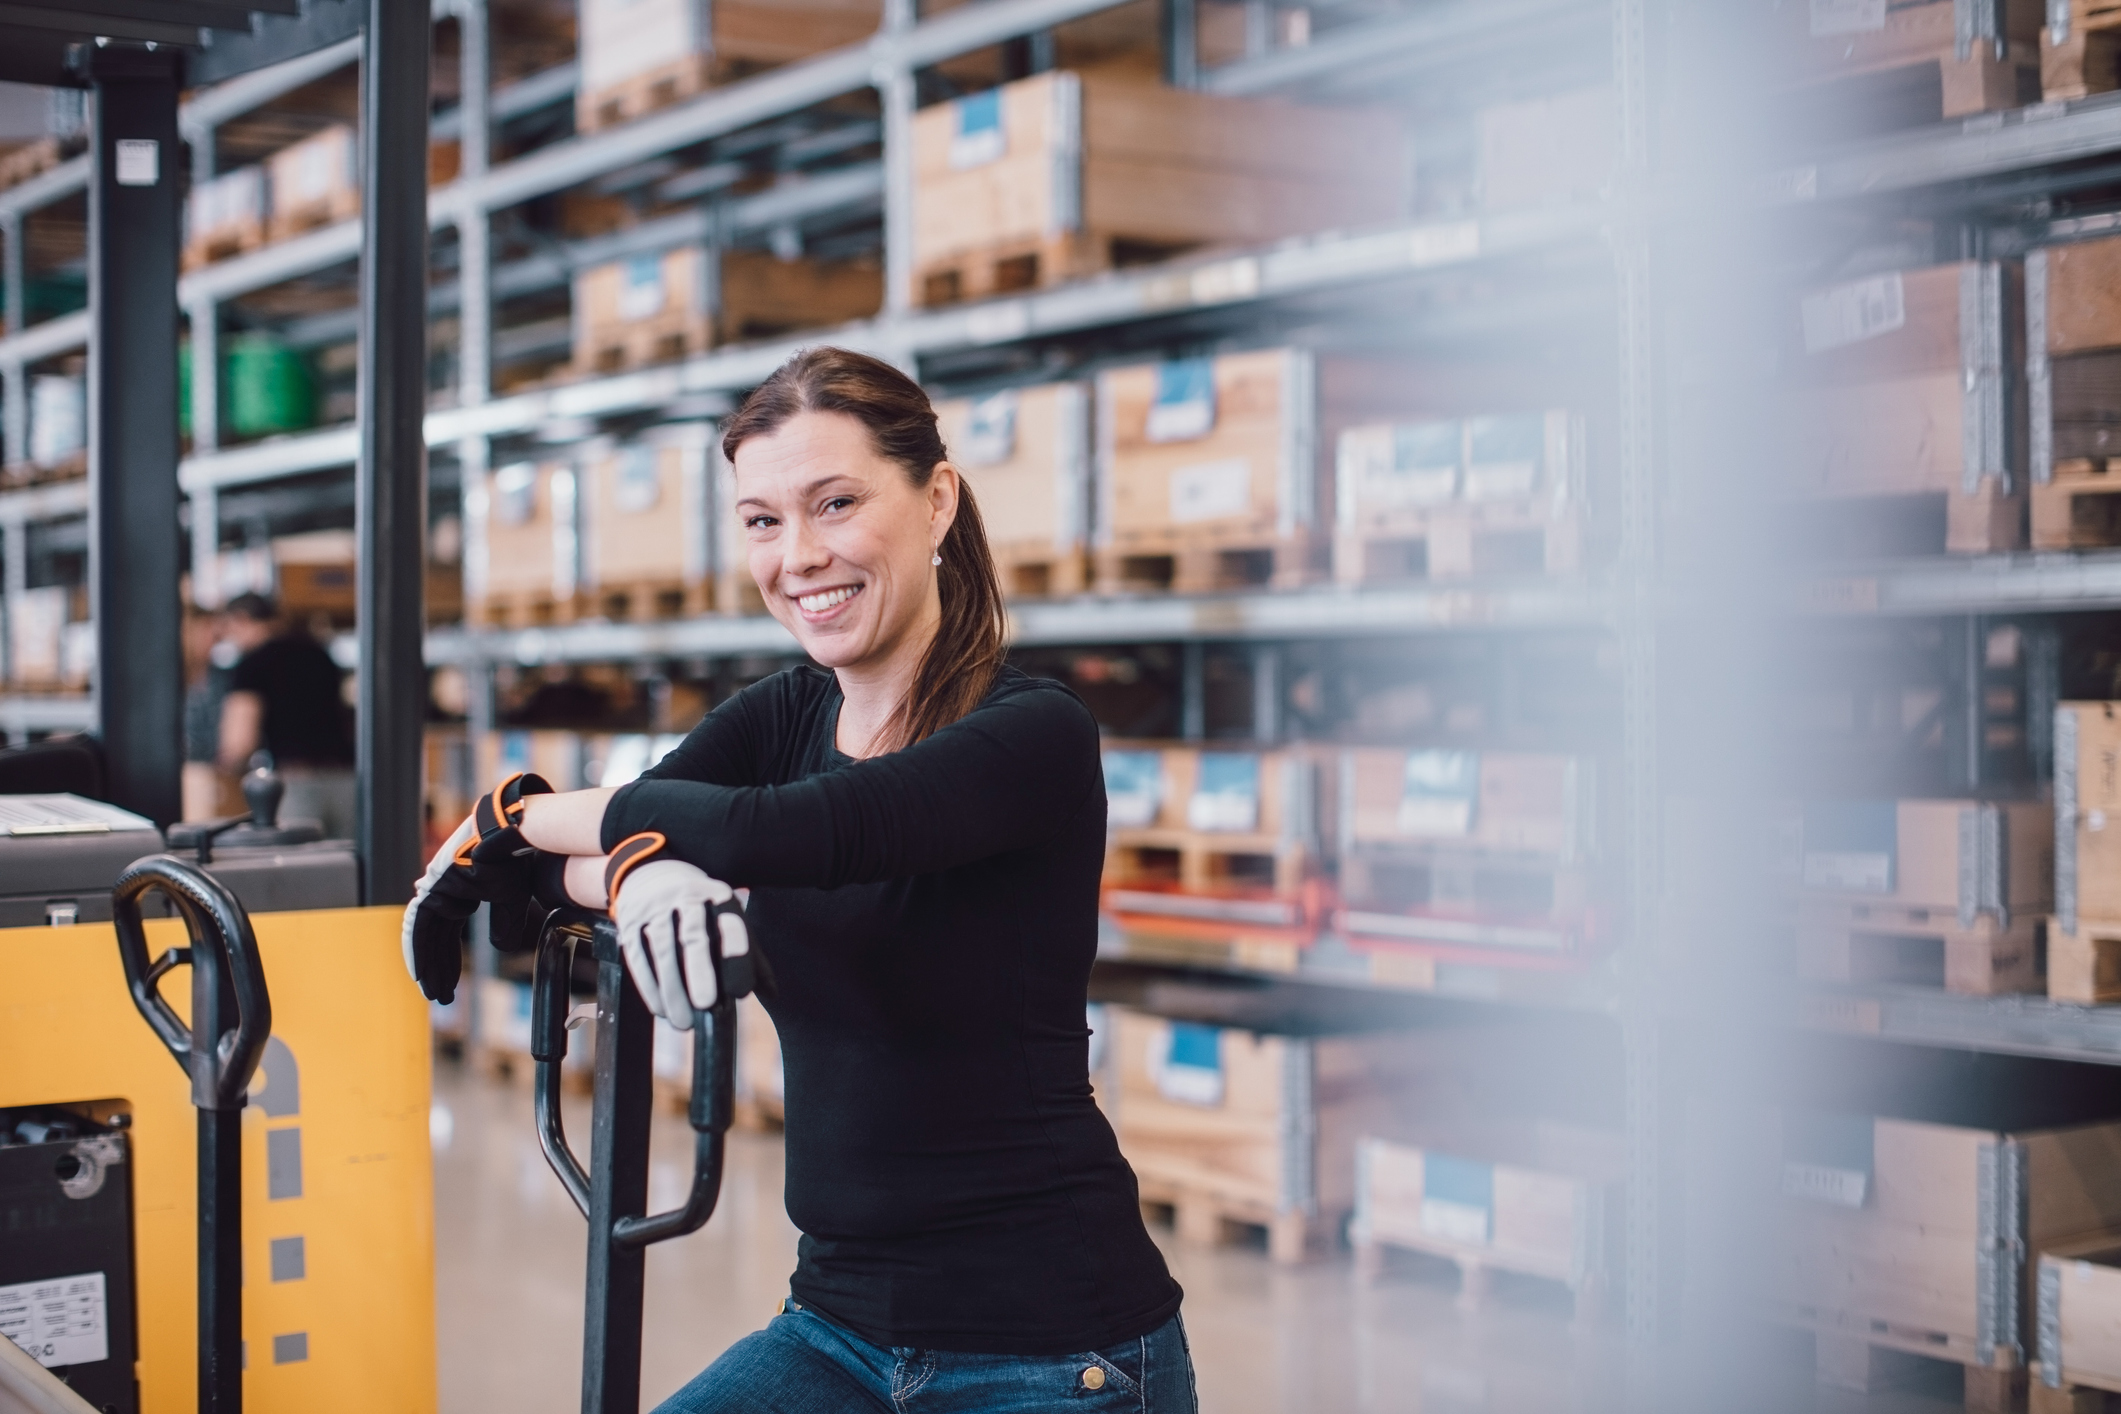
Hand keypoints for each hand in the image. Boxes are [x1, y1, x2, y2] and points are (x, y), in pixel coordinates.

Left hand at [400, 772, 554, 1003]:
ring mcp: (435, 889)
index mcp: (461, 891)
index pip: (449, 934)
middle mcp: (444, 892)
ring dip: (428, 966)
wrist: (512, 834)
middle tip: (441, 996)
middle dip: (439, 969)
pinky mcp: (432, 888)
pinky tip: (421, 974)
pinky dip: (418, 951)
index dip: (449, 961)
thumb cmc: (515, 858)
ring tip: (434, 993)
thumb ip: (506, 923)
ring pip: (425, 937)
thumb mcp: (513, 899)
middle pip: (436, 938)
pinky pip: (419, 927)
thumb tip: (501, 947)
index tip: (450, 985)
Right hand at [605, 835, 764, 1028]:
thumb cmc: (700, 906)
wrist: (650, 873)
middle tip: (707, 1005)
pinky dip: (650, 987)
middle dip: (699, 971)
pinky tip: (661, 1010)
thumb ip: (751, 954)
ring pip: (661, 951)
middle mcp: (685, 896)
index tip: (741, 992)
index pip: (730, 924)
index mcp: (717, 894)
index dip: (736, 957)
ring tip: (684, 1022)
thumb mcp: (727, 917)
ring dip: (672, 990)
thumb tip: (773, 993)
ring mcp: (654, 908)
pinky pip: (638, 958)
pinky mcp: (629, 922)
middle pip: (692, 935)